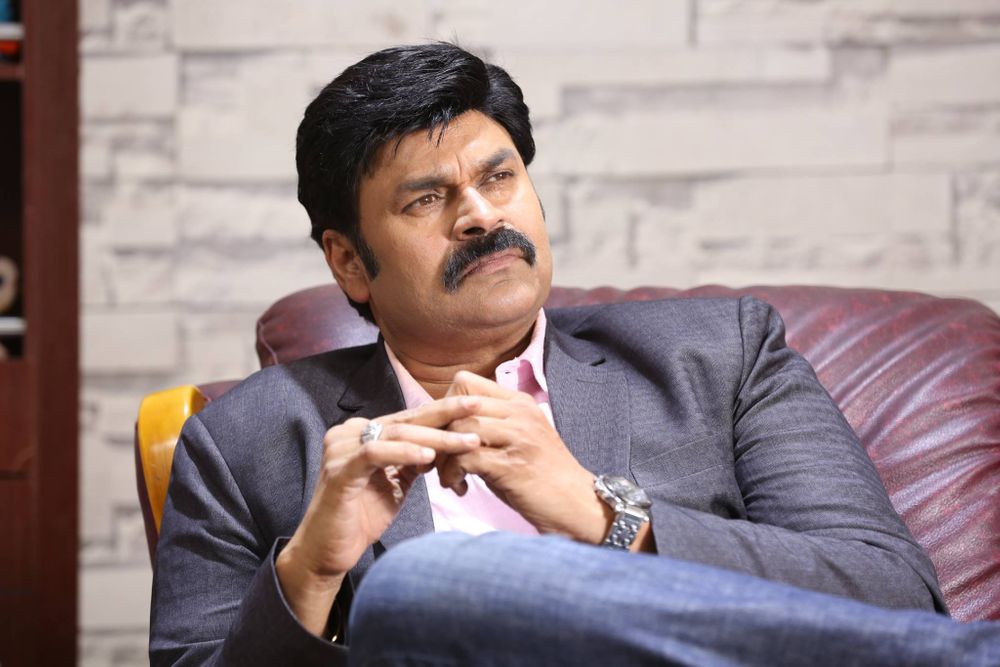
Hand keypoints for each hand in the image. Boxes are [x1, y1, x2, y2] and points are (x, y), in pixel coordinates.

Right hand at [276, 396, 480, 634]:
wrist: (327, 553)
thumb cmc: (361, 518)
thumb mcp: (395, 484)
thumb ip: (413, 461)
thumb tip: (443, 444)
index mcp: (362, 433)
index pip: (409, 418)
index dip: (443, 412)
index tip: (476, 407)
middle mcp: (349, 433)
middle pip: (405, 420)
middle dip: (445, 414)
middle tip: (477, 409)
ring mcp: (341, 450)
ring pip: (395, 434)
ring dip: (435, 437)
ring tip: (465, 441)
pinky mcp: (339, 470)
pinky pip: (375, 454)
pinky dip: (404, 453)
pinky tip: (429, 457)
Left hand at [438, 371, 609, 542]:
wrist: (577, 504)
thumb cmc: (544, 476)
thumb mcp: (519, 438)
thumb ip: (491, 425)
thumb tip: (449, 423)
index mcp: (519, 402)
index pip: (466, 383)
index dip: (447, 408)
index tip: (445, 434)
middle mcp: (519, 413)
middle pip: (458, 406)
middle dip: (439, 433)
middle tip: (438, 458)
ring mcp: (517, 437)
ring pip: (459, 430)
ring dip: (444, 457)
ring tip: (448, 476)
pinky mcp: (511, 464)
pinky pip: (465, 458)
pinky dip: (452, 475)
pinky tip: (458, 487)